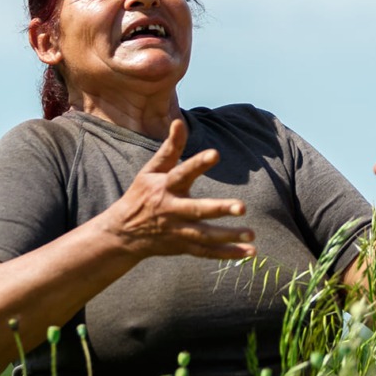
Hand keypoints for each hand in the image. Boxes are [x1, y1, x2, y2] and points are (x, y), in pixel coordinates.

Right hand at [102, 119, 253, 259]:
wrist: (123, 233)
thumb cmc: (142, 195)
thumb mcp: (151, 170)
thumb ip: (170, 148)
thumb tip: (179, 122)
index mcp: (165, 188)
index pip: (182, 173)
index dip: (198, 164)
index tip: (216, 153)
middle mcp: (172, 210)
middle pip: (197, 210)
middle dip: (219, 209)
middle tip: (242, 207)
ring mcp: (178, 231)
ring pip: (205, 236)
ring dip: (228, 237)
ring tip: (252, 234)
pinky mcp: (183, 246)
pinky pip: (207, 252)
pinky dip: (228, 254)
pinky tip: (250, 251)